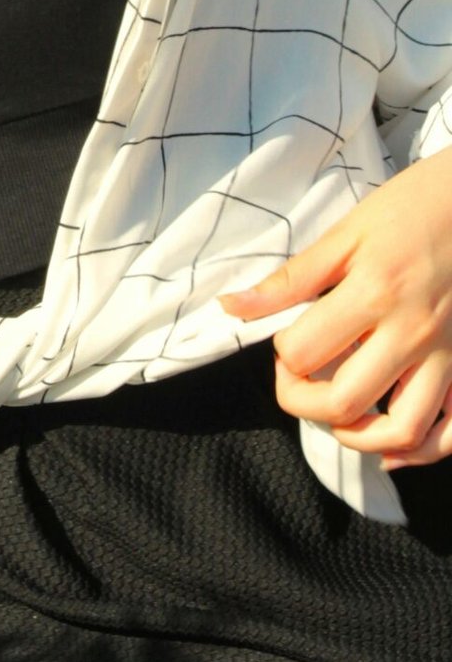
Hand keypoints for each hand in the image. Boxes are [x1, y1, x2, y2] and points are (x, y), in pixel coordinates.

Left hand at [221, 152, 451, 467]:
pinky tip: (391, 447)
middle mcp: (412, 333)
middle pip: (344, 403)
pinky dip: (421, 451)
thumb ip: (290, 280)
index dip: (281, 353)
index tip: (286, 337)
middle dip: (303, 401)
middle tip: (299, 379)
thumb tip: (231, 308)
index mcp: (374, 294)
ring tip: (337, 414)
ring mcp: (447, 355)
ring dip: (357, 436)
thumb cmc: (409, 209)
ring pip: (402, 431)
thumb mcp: (346, 233)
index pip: (303, 353)